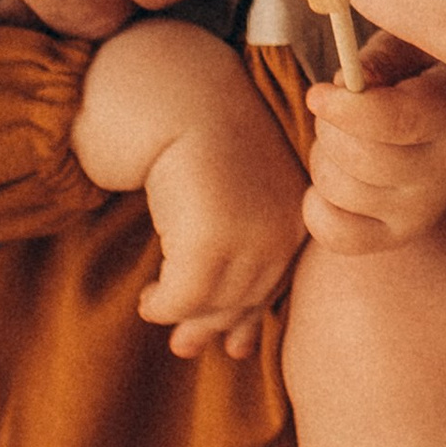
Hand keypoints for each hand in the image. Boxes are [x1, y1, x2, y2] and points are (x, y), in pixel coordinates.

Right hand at [139, 97, 308, 356]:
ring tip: (154, 308)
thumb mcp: (234, 198)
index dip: (251, 318)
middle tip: (184, 348)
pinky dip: (163, 304)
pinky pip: (181, 296)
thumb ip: (241, 250)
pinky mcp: (209, 240)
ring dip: (182, 316)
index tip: (231, 346)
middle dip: (212, 326)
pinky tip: (147, 299)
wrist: (180, 98)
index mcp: (298, 215)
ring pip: (213, 303)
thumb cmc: (202, 143)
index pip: (277, 284)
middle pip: (246, 299)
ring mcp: (250, 236)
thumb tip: (235, 335)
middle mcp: (284, 229)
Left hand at [302, 35, 445, 247]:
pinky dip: (318, 207)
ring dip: (323, 158)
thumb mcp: (409, 47)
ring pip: (340, 191)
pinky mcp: (401, 233)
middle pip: (360, 159)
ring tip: (343, 139)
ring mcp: (426, 208)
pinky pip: (338, 235)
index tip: (318, 93)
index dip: (345, 109)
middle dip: (328, 127)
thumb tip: (348, 83)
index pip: (396, 122)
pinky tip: (332, 178)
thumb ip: (380, 58)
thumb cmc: (421, 72)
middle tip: (334, 107)